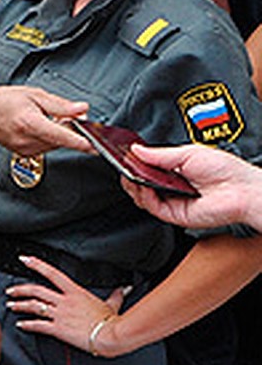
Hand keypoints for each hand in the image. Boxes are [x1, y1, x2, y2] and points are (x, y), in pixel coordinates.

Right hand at [0, 86, 89, 155]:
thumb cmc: (4, 101)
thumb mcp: (35, 95)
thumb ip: (61, 105)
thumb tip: (82, 110)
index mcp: (29, 123)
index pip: (61, 136)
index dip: (80, 142)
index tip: (95, 146)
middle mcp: (26, 140)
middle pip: (61, 140)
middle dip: (70, 129)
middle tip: (69, 114)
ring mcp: (24, 150)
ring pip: (55, 145)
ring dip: (60, 133)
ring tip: (46, 118)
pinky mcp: (24, 154)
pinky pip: (46, 148)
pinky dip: (50, 138)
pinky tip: (41, 127)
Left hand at [6, 255, 127, 354]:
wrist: (110, 335)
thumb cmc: (111, 322)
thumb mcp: (112, 305)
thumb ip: (114, 296)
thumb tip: (121, 290)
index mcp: (75, 292)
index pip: (52, 273)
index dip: (36, 264)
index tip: (25, 259)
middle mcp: (64, 301)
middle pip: (35, 290)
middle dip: (19, 289)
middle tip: (11, 291)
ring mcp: (59, 314)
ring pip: (33, 306)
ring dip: (19, 305)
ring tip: (11, 305)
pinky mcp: (58, 329)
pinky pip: (37, 325)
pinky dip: (27, 325)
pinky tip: (21, 325)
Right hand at [124, 143, 261, 230]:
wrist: (242, 190)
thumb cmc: (226, 170)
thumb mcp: (189, 153)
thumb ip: (160, 154)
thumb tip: (136, 150)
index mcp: (175, 172)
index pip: (148, 169)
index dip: (134, 163)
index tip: (123, 156)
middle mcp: (171, 188)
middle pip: (141, 184)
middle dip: (130, 174)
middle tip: (123, 166)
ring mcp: (171, 202)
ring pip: (142, 197)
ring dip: (133, 186)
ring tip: (131, 175)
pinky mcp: (173, 215)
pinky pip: (152, 207)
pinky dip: (144, 197)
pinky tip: (143, 186)